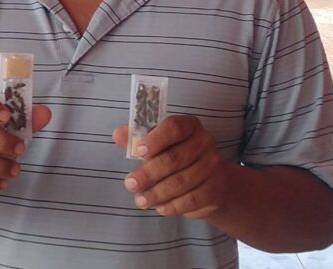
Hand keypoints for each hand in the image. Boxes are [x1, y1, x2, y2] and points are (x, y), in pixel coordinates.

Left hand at [112, 115, 228, 218]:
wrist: (213, 182)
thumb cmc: (178, 157)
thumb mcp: (158, 145)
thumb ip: (137, 139)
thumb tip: (117, 134)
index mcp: (190, 125)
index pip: (174, 127)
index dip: (155, 139)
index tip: (138, 152)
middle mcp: (205, 142)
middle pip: (174, 158)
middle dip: (148, 173)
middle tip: (130, 184)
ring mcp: (212, 166)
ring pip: (181, 182)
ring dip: (157, 193)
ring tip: (140, 200)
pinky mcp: (215, 189)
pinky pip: (191, 199)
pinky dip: (172, 205)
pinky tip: (159, 207)